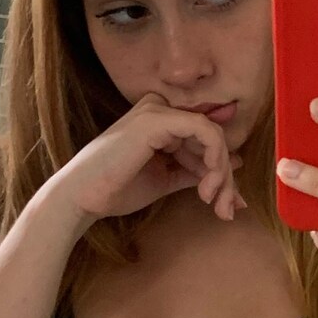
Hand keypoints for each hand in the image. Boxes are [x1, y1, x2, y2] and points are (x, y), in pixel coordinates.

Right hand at [47, 92, 245, 226]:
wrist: (82, 197)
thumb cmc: (117, 189)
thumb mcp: (166, 179)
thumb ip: (197, 170)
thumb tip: (235, 164)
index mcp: (160, 121)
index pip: (204, 140)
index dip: (222, 171)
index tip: (230, 203)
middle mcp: (160, 109)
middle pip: (212, 138)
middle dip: (225, 176)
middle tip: (227, 208)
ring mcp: (158, 111)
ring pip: (212, 136)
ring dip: (221, 172)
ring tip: (214, 201)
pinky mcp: (158, 120)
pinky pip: (204, 131)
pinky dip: (214, 157)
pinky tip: (208, 182)